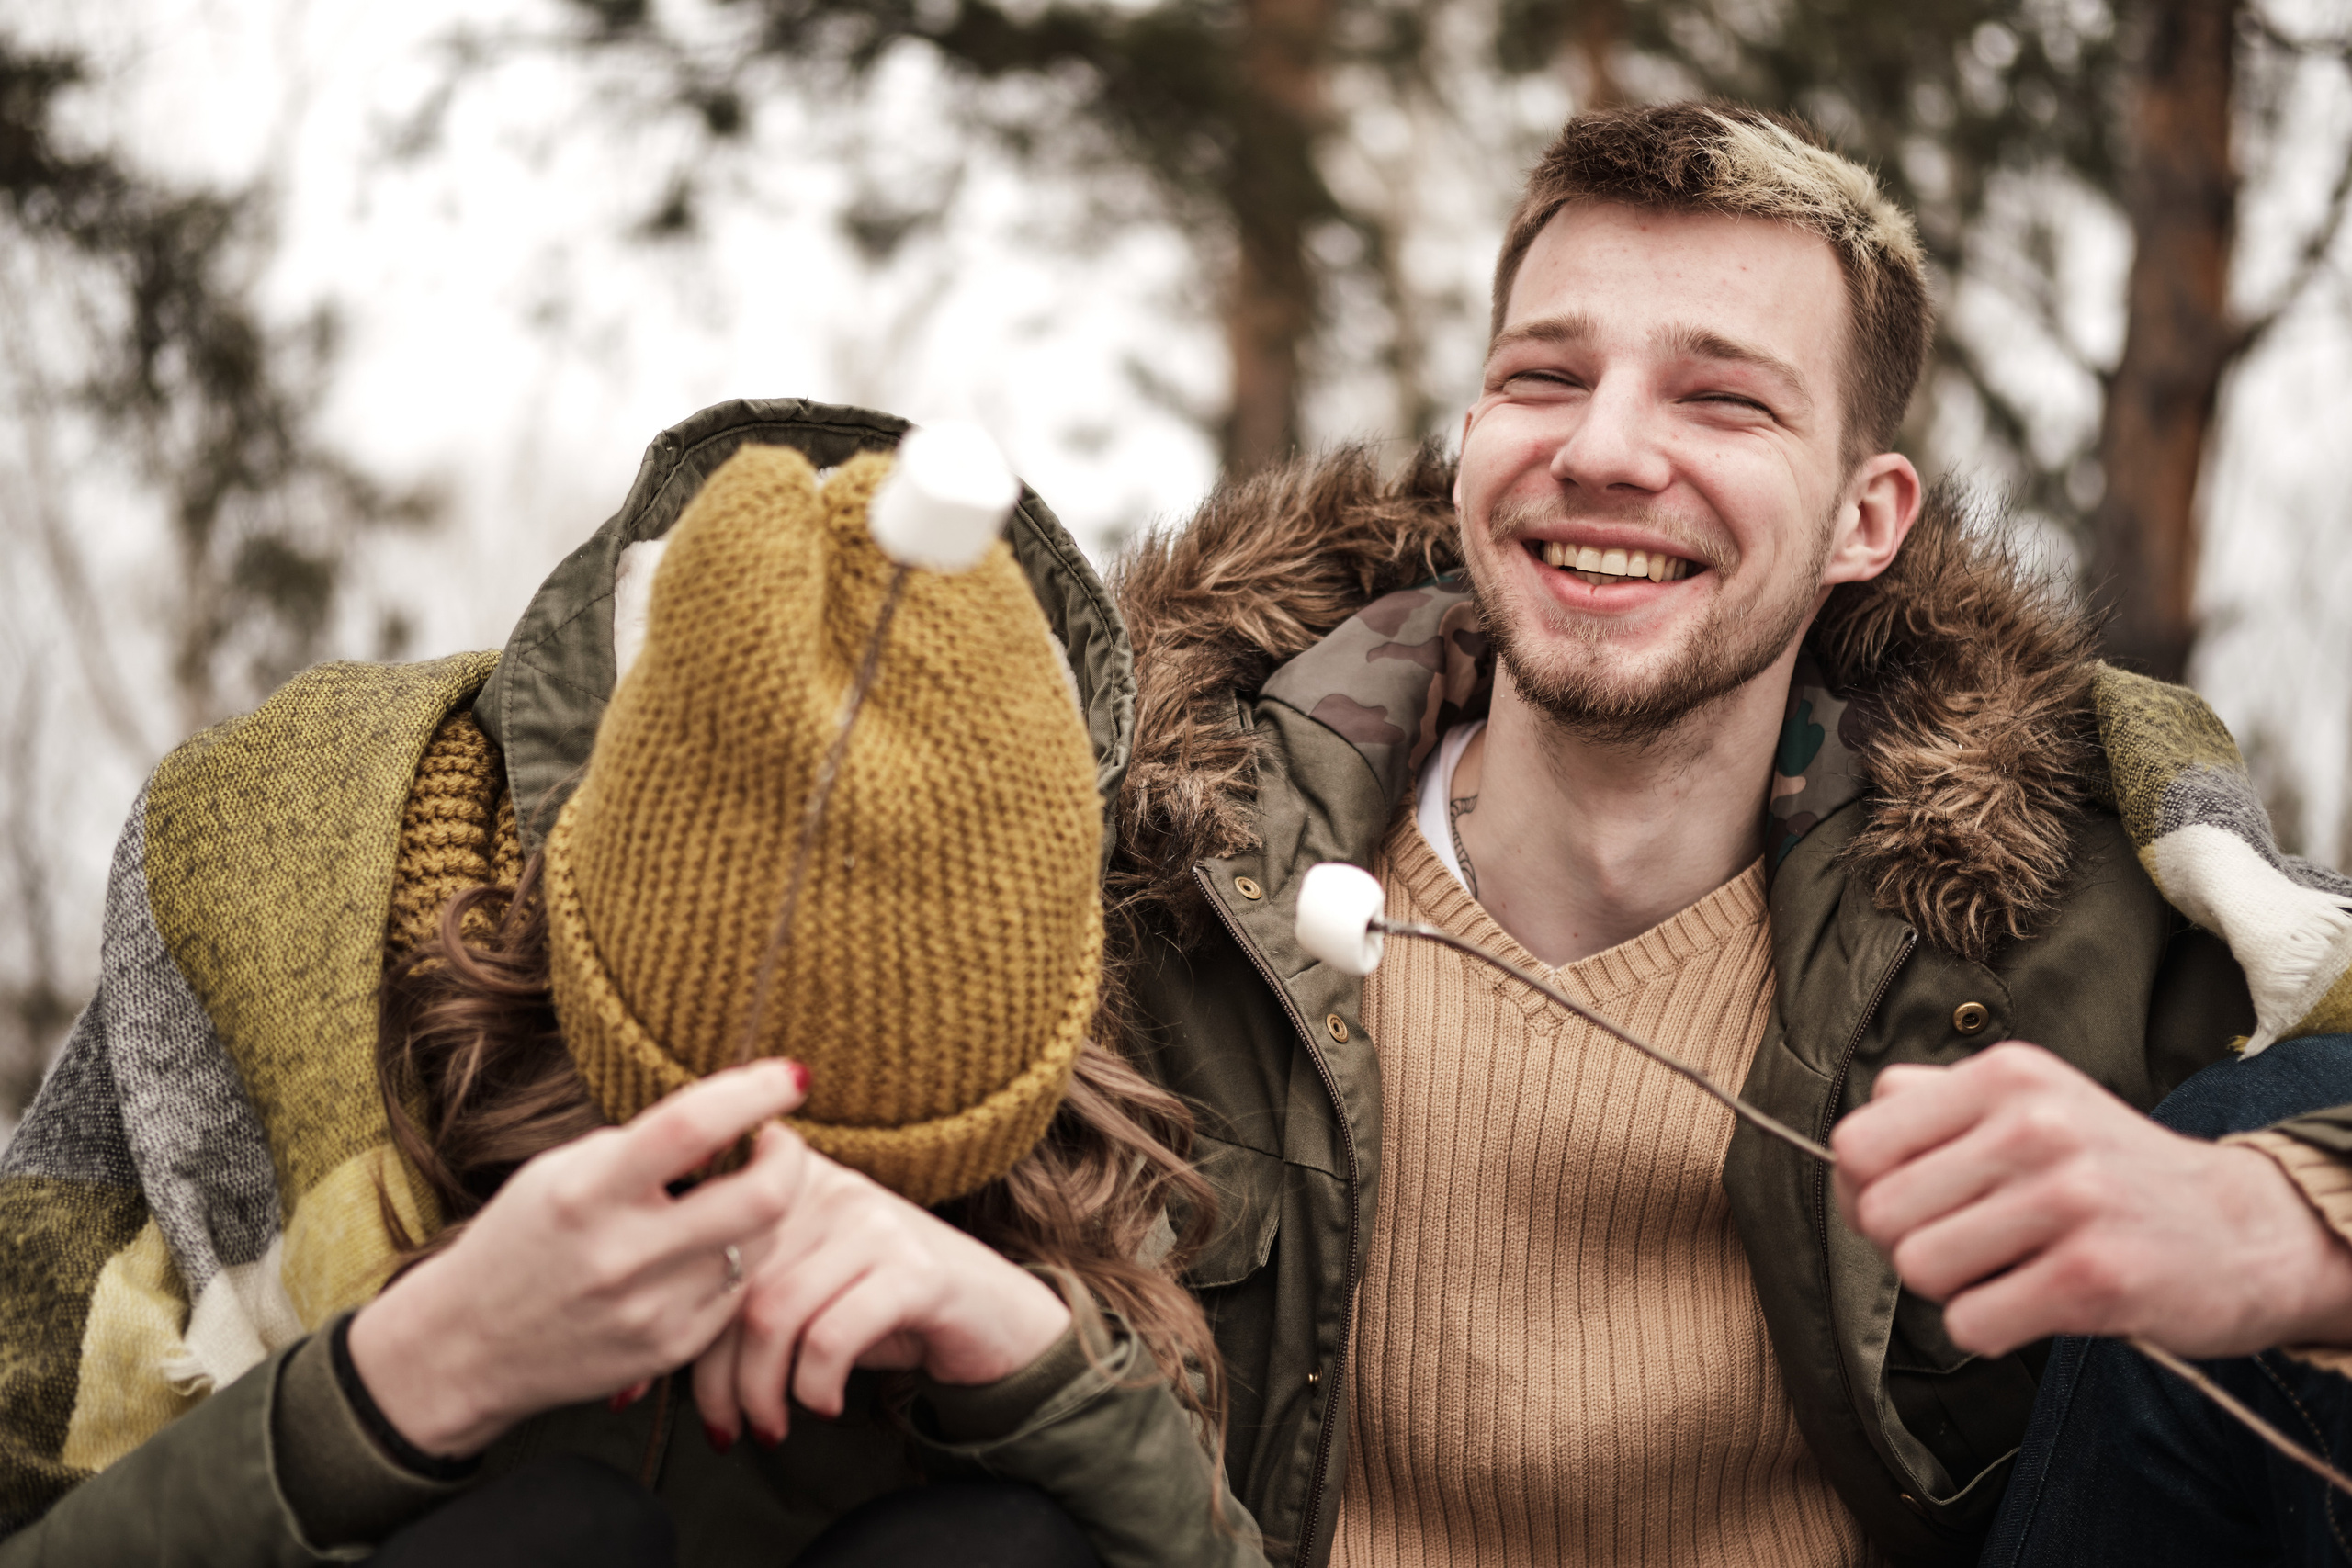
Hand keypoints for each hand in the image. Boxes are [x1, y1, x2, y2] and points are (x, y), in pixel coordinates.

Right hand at [348, 1058, 809, 1456]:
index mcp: (586, 1193)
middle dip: (790, 1157)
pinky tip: (710, 1246)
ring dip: (768, 1209)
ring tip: (738, 1192)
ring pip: (763, 1244)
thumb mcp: (561, 1171)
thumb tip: (734, 1116)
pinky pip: (741, 1290)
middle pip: (763, 1199)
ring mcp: (651, 1310)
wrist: (467, 1346)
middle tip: (777, 1140)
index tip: (792, 1075)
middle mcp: (622, 1255)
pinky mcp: (670, 1349)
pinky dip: (740, 1258)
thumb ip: (643, 1146)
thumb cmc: (520, 1238)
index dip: (756, 1093)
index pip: (693, 1126)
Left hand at [688, 1126, 1070, 1449]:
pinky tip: (823, 1406)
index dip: (669, 1327)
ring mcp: (874, 1223)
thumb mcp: (805, 1286)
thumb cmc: (882, 1307)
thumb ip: (740, 1294)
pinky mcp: (915, 1268)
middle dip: (713, 1378)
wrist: (995, 1316)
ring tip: (773, 1427)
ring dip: (762, 1393)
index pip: (702, 1249)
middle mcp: (829, 1186)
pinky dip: (814, 1386)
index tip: (652, 1394)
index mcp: (790, 1179)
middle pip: (730, 1287)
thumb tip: (644, 1358)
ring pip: (772, 1316)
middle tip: (725, 1429)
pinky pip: (831, 1337)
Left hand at [1832, 1041, 2351, 1358]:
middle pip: (1877, 1213)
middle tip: (1971, 1246)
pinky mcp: (2094, 1276)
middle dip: (1907, 1245)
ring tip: (2008, 1270)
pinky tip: (2038, 1304)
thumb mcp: (2031, 1102)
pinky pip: (1969, 1323)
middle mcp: (2033, 1125)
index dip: (1865, 1189)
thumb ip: (1932, 1108)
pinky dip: (1989, 1329)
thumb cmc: (2109, 1171)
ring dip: (1950, 1289)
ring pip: (1916, 1269)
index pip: (1856, 1141)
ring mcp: (2067, 1198)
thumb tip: (1845, 1156)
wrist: (2247, 1230)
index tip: (1916, 1203)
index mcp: (2004, 1075)